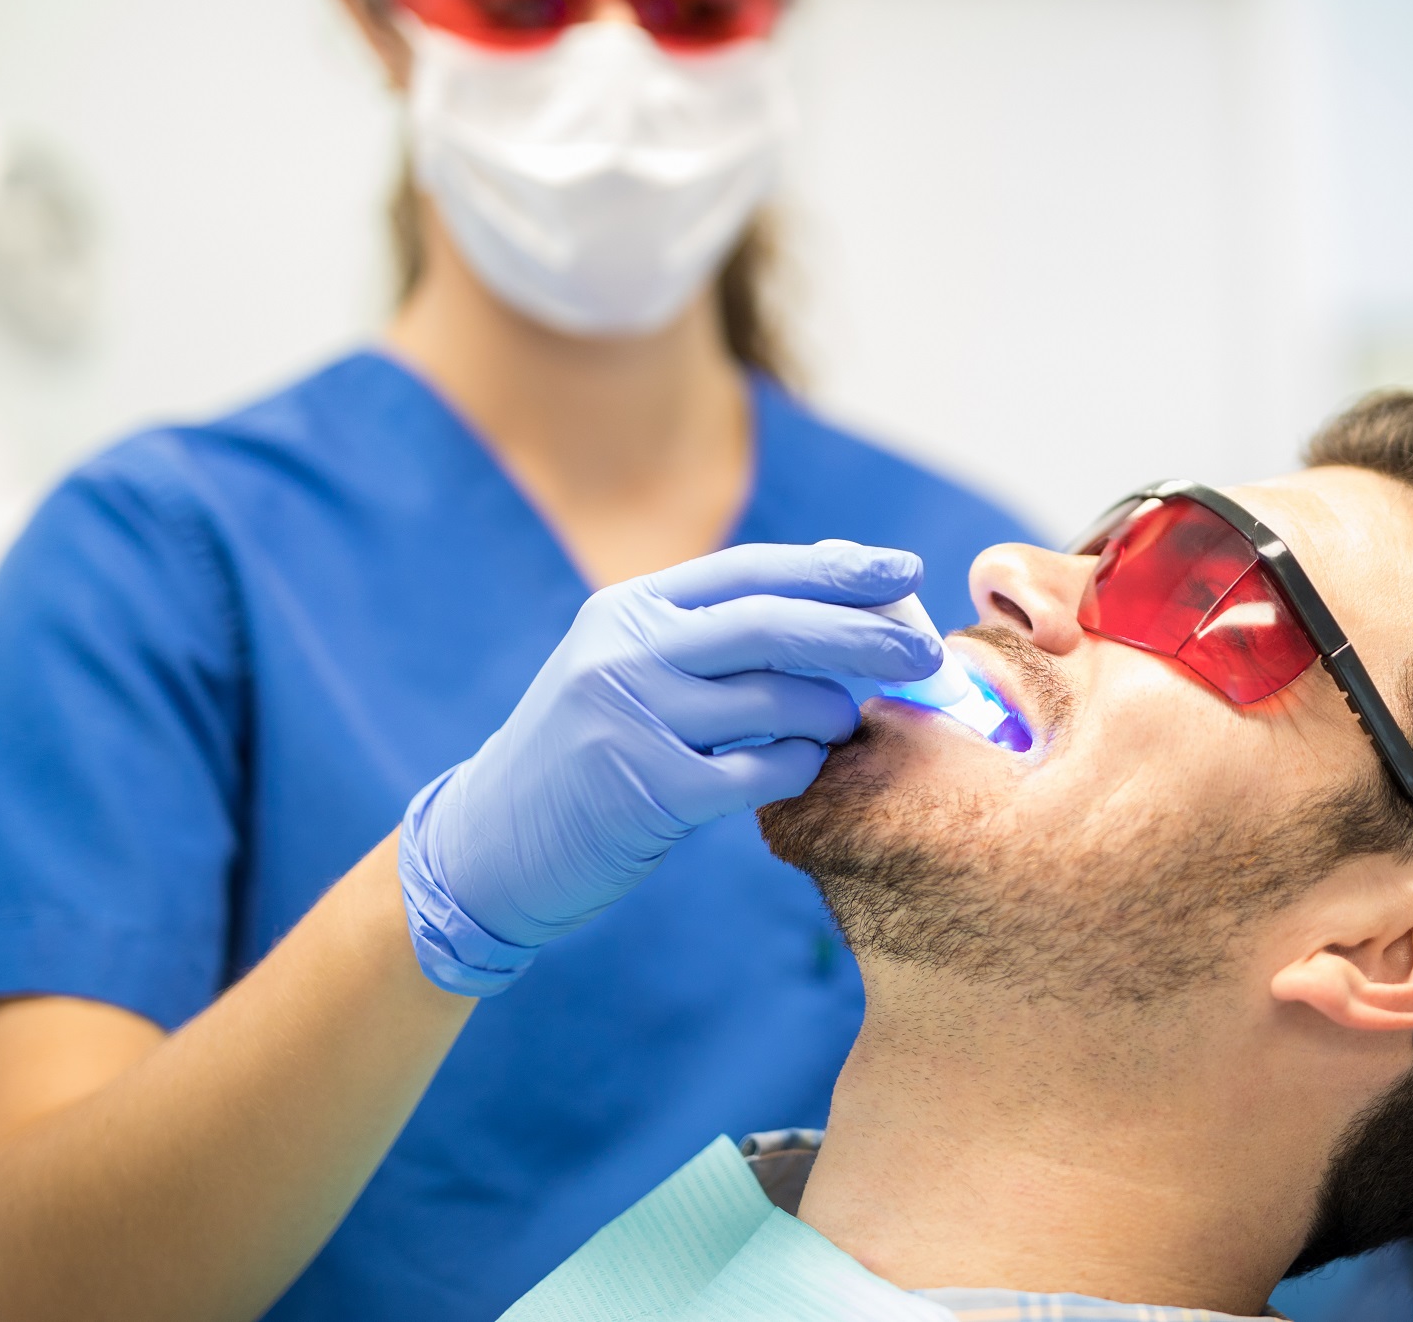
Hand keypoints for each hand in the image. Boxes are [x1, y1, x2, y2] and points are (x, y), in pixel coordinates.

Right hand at [396, 542, 939, 994]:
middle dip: (866, 634)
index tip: (905, 570)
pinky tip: (799, 768)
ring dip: (833, 711)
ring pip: (780, 699)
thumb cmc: (589, 754)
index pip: (755, 571)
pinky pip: (764, 771)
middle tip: (925, 652)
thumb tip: (848, 598)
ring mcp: (632, 720)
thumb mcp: (629, 668)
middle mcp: (626, 652)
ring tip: (840, 722)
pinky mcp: (646, 792)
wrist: (487, 845)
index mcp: (629, 608)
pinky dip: (800, 766)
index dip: (839, 567)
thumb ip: (715, 635)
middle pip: (777, 625)